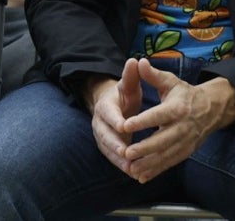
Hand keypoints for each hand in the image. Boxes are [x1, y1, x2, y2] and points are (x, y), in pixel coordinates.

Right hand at [86, 59, 142, 174]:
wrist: (111, 105)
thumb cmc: (124, 95)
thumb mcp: (129, 85)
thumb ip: (131, 75)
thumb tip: (135, 60)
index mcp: (105, 105)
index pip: (108, 113)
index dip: (115, 120)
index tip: (124, 127)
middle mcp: (99, 121)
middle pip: (103, 134)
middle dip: (114, 144)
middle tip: (126, 153)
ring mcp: (101, 135)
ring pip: (106, 148)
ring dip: (117, 159)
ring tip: (131, 168)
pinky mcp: (106, 146)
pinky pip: (111, 157)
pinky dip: (120, 165)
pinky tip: (133, 173)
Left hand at [119, 59, 234, 182]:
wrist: (212, 109)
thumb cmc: (184, 93)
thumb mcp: (170, 81)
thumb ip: (153, 75)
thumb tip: (139, 61)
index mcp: (178, 108)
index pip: (158, 115)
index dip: (143, 120)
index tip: (126, 124)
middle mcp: (183, 127)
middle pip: (163, 139)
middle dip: (144, 148)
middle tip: (126, 152)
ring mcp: (186, 142)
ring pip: (166, 155)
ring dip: (149, 163)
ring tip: (131, 168)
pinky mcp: (186, 152)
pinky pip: (170, 163)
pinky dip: (156, 171)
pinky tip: (141, 176)